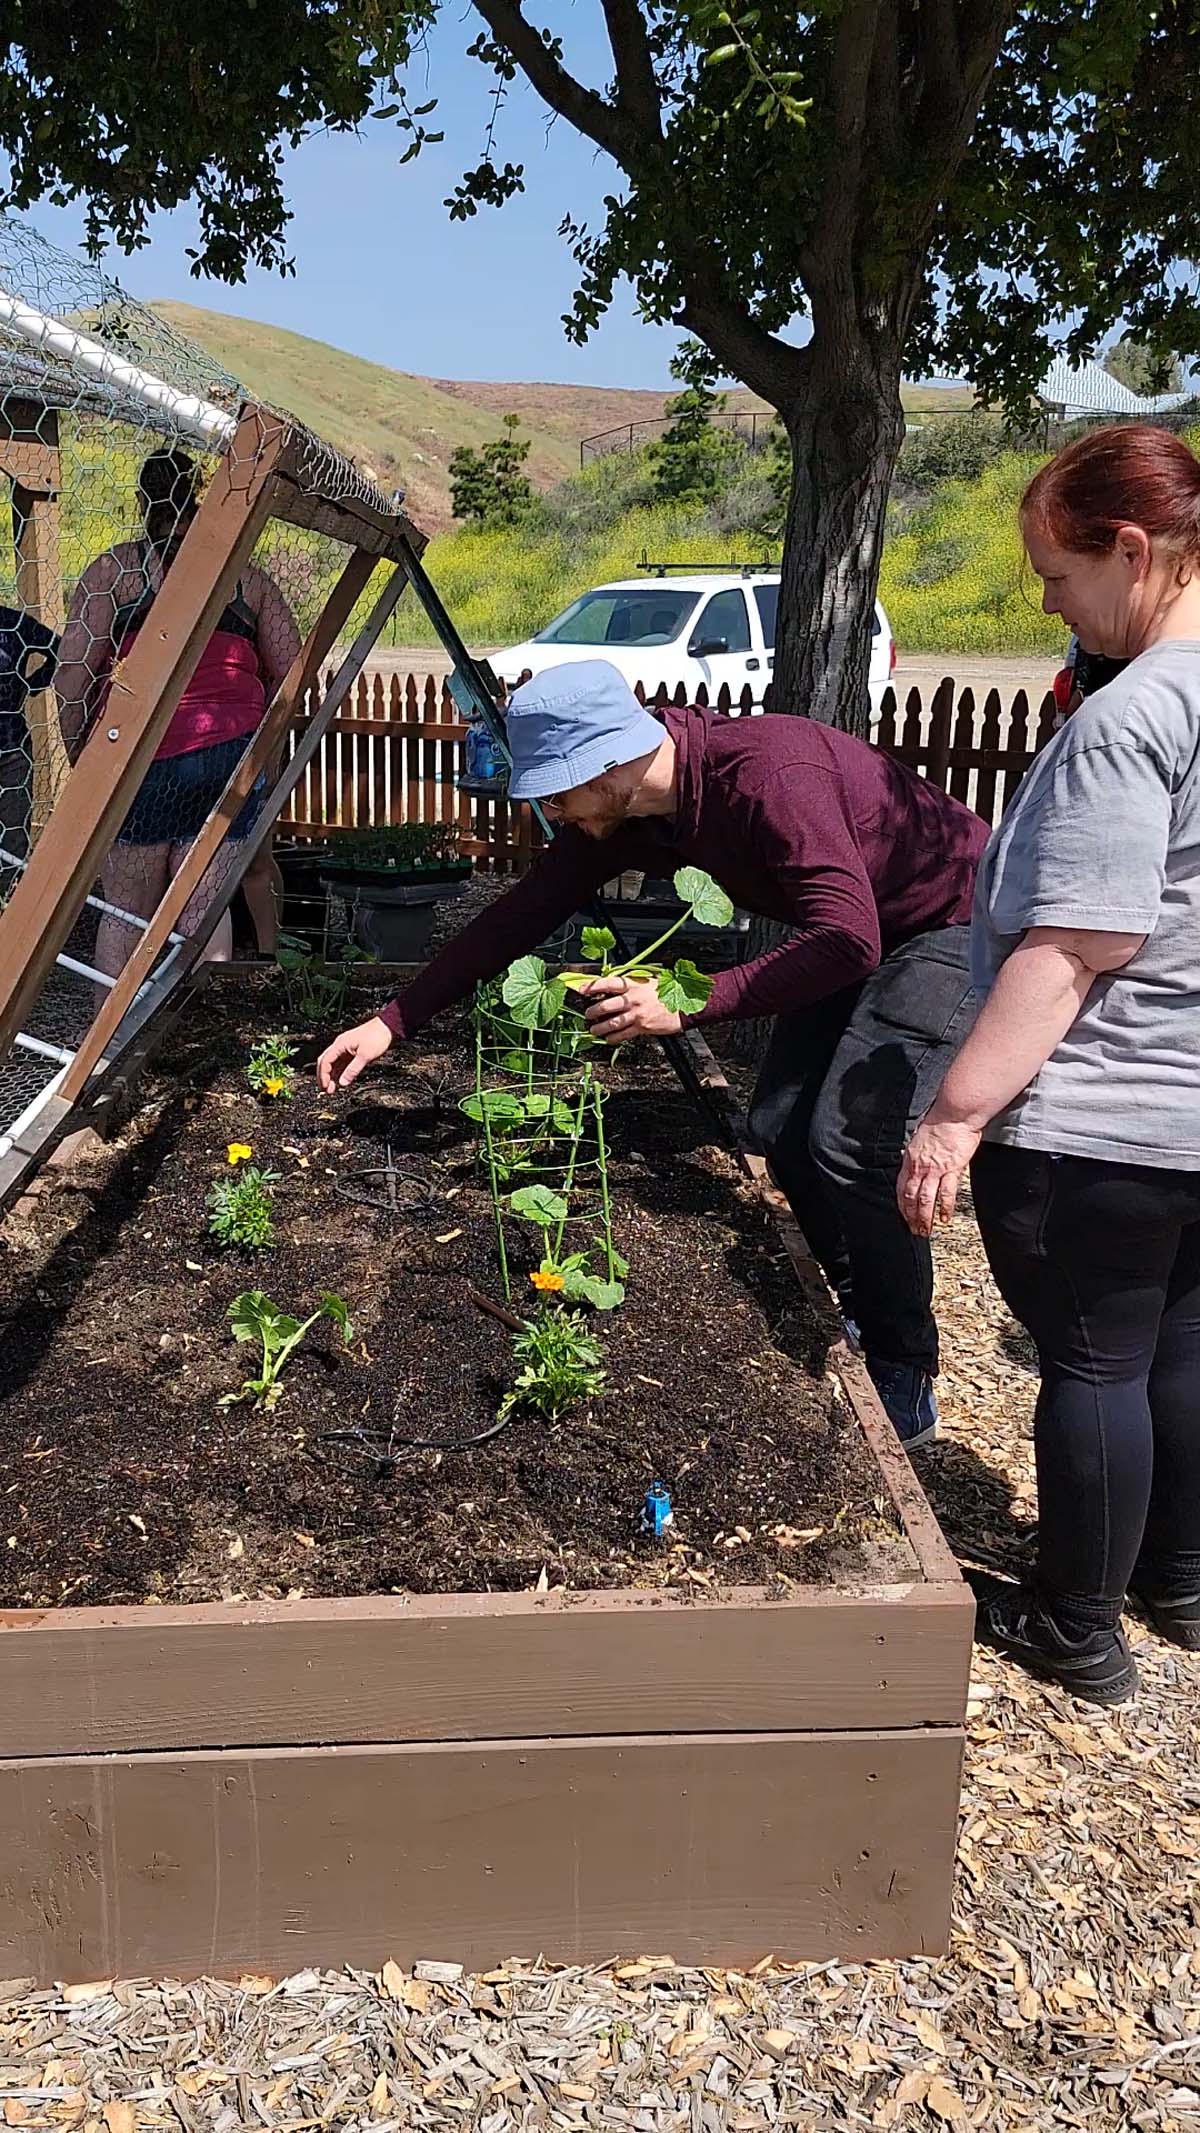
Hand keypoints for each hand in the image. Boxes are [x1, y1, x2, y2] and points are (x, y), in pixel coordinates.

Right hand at [317, 1015, 393, 1092]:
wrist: (386, 1027)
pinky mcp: (351, 1050)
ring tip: (332, 1088)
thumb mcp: (365, 1056)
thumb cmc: (377, 1036)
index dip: (323, 1075)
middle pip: (325, 1062)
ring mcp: (345, 1047)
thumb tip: (343, 1082)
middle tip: (326, 1089)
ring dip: (331, 1075)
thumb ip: (353, 1070)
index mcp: (340, 1044)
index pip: (325, 1061)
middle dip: (324, 1076)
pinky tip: (340, 1079)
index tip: (325, 1086)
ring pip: (333, 1063)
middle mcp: (340, 1045)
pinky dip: (339, 1071)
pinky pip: (341, 1062)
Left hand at [580, 975, 682, 1042]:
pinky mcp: (642, 1027)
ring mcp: (637, 1014)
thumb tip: (613, 988)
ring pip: (611, 1023)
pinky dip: (613, 1037)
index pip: (608, 983)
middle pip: (605, 1006)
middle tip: (588, 1015)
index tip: (583, 990)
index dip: (593, 986)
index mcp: (634, 984)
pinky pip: (623, 1034)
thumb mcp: (649, 981)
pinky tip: (608, 1038)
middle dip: (592, 1012)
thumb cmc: (669, 993)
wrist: (686, 1006)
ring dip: (599, 1027)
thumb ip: (632, 984)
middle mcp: (633, 998)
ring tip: (593, 1029)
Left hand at [897, 1112, 981, 1236]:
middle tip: (914, 1230)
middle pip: (912, 1197)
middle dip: (911, 1216)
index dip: (902, 1204)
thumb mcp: (919, 1138)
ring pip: (926, 1199)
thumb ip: (916, 1153)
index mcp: (910, 1159)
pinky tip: (945, 1218)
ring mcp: (935, 1169)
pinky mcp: (952, 1169)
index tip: (904, 1215)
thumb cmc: (940, 1122)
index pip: (902, 1187)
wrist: (954, 1114)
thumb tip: (912, 1160)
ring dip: (925, 1217)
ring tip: (926, 1230)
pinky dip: (944, 1208)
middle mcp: (920, 1166)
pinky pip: (946, 1193)